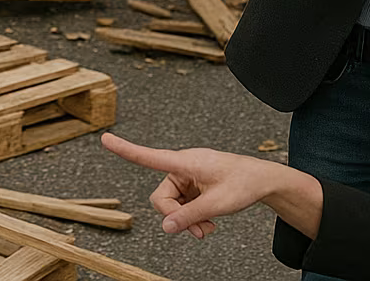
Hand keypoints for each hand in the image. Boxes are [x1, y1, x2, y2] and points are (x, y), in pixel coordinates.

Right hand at [101, 133, 293, 238]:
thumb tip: (165, 227)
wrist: (263, 181)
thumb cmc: (243, 183)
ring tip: (206, 228)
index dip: (126, 149)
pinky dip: (191, 217)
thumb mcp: (217, 204)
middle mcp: (182, 166)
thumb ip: (189, 216)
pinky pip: (182, 205)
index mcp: (186, 162)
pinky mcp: (193, 185)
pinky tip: (206, 223)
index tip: (106, 139)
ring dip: (185, 219)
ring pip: (171, 204)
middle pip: (161, 196)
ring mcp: (188, 177)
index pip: (150, 156)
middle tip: (197, 230)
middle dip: (175, 216)